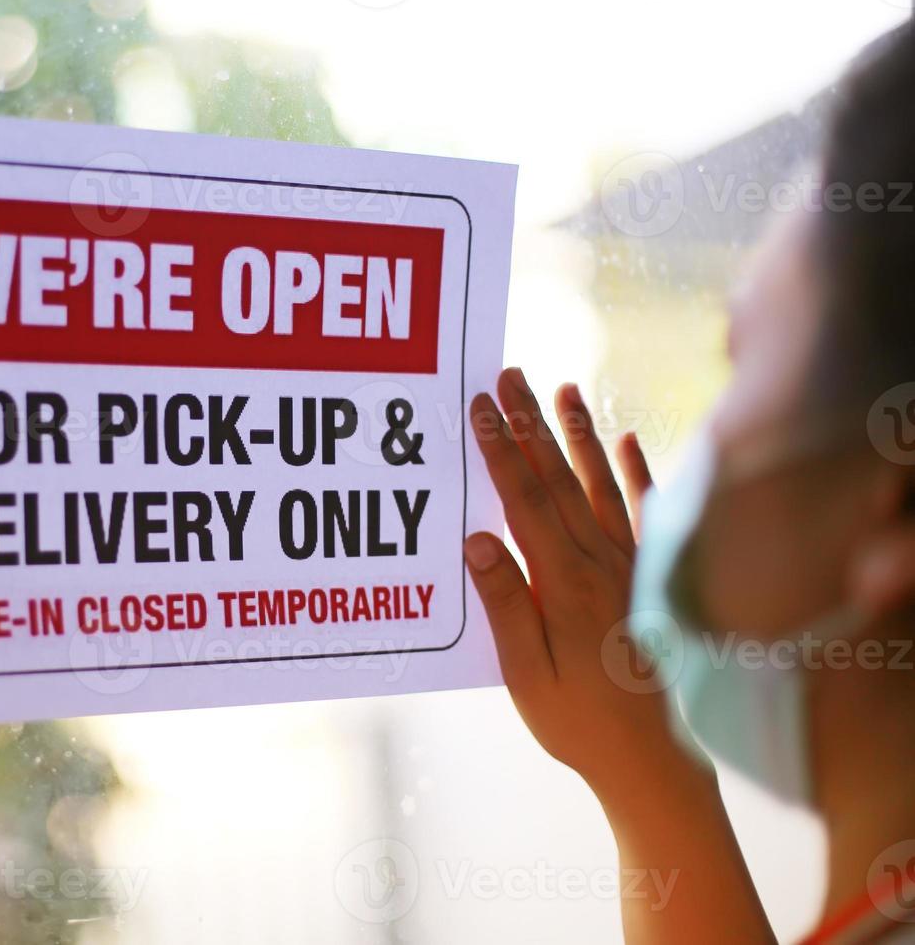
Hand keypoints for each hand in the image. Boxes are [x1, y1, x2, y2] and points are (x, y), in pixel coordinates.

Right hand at [464, 369, 691, 801]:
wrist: (656, 759)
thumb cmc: (580, 723)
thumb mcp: (525, 674)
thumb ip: (505, 604)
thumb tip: (476, 539)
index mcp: (562, 582)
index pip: (524, 499)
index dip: (499, 449)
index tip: (479, 406)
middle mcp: (600, 563)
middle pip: (559, 478)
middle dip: (530, 423)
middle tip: (510, 375)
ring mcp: (631, 567)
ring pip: (600, 484)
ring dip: (579, 435)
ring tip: (563, 389)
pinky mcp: (652, 579)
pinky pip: (646, 514)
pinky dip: (638, 473)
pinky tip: (629, 440)